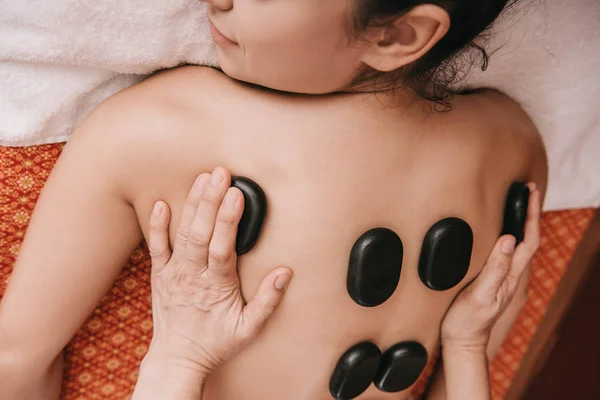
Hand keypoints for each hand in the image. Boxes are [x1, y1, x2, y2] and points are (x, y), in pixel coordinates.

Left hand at [145, 167, 292, 376]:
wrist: (177, 358)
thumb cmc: (216, 343)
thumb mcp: (249, 329)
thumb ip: (268, 300)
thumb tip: (284, 272)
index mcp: (217, 286)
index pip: (223, 247)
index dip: (229, 220)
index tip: (237, 194)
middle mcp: (193, 275)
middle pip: (201, 233)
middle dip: (211, 201)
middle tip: (220, 173)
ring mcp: (173, 273)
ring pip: (181, 233)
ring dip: (192, 205)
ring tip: (203, 178)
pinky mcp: (159, 274)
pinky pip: (155, 247)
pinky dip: (157, 225)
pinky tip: (162, 203)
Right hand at [441, 183, 540, 350]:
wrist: (461, 342)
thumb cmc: (467, 322)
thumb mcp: (479, 295)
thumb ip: (494, 270)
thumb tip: (507, 240)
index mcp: (510, 276)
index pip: (528, 241)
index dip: (531, 216)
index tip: (529, 194)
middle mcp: (509, 275)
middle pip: (526, 240)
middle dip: (529, 214)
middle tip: (526, 191)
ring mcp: (500, 278)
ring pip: (516, 246)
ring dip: (519, 223)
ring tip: (515, 205)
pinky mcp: (490, 280)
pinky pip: (502, 253)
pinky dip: (504, 236)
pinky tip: (496, 231)